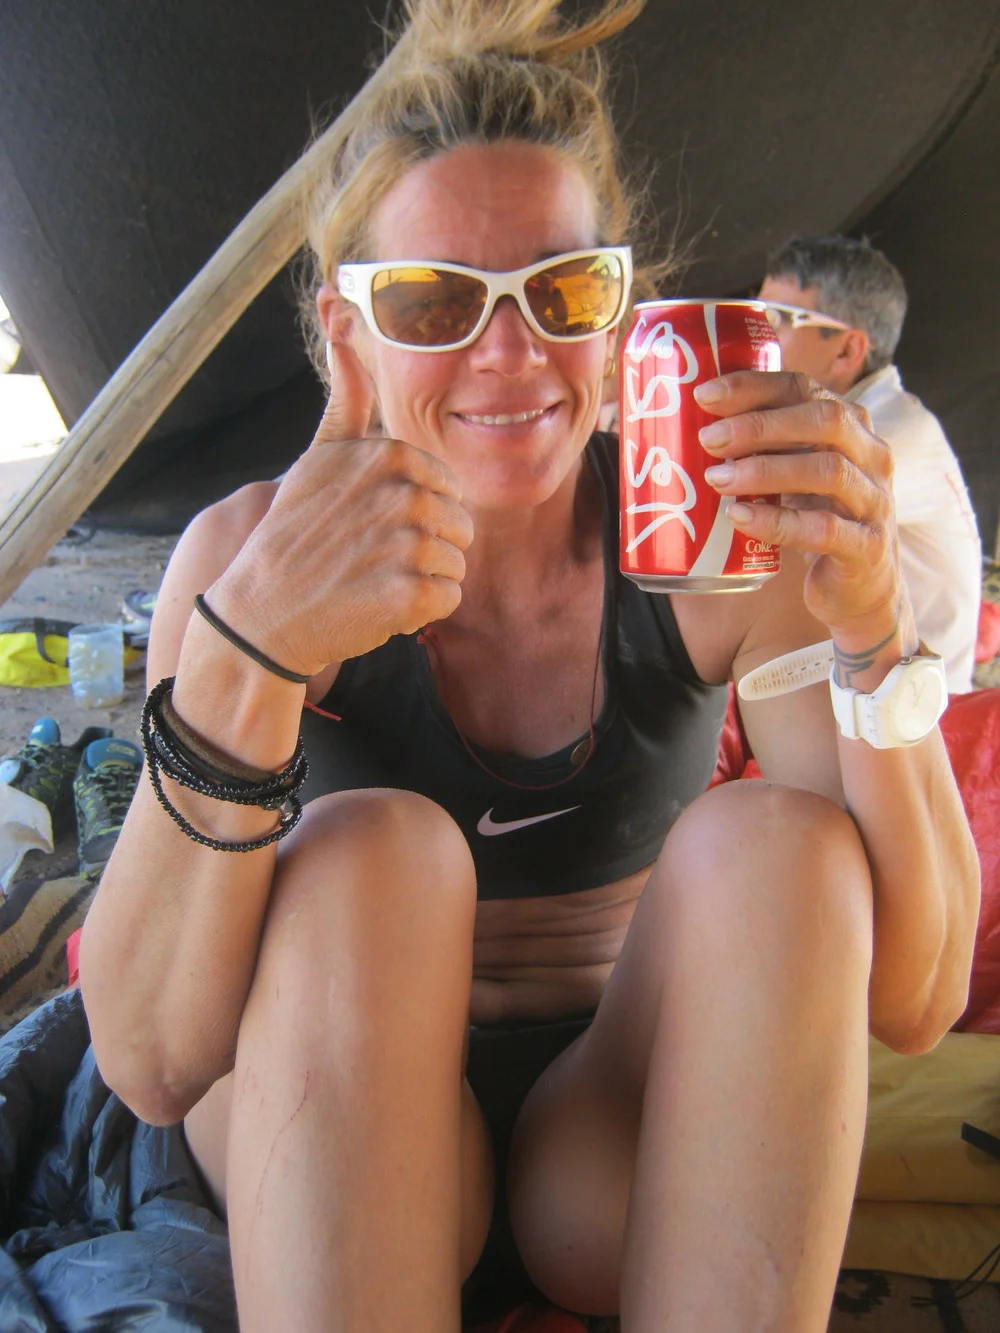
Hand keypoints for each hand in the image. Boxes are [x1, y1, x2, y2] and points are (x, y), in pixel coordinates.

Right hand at [210, 342, 473, 673]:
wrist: (261, 612)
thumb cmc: (294, 535)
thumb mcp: (318, 457)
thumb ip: (346, 400)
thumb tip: (338, 325)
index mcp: (389, 456)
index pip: (447, 488)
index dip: (417, 514)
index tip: (371, 527)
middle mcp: (401, 494)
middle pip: (459, 525)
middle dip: (425, 548)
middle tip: (371, 559)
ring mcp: (405, 544)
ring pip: (456, 563)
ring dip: (423, 579)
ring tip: (373, 581)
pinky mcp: (408, 594)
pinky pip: (448, 599)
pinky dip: (421, 611)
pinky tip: (379, 606)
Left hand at [698, 370, 903, 642]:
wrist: (861, 587)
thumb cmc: (818, 518)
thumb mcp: (797, 474)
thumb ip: (764, 450)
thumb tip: (685, 431)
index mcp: (851, 427)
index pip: (804, 388)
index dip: (754, 387)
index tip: (704, 395)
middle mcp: (872, 456)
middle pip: (823, 421)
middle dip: (760, 426)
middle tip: (708, 439)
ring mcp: (875, 501)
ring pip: (827, 471)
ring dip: (766, 471)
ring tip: (717, 479)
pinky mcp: (867, 547)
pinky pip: (824, 529)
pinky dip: (778, 522)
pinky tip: (741, 518)